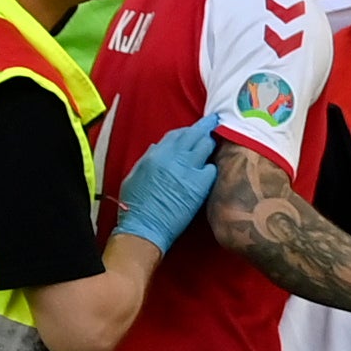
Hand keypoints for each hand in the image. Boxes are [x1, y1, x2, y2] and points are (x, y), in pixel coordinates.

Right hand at [115, 119, 224, 251]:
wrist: (145, 227)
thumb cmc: (136, 205)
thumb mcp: (134, 175)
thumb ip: (147, 158)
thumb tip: (156, 147)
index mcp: (155, 154)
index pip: (177, 134)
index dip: (188, 130)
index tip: (196, 128)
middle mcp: (173, 157)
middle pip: (195, 134)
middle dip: (206, 127)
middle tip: (215, 123)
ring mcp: (188, 170)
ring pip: (206, 146)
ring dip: (211, 144)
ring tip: (215, 145)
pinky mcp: (200, 185)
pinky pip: (212, 169)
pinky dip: (212, 168)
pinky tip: (210, 173)